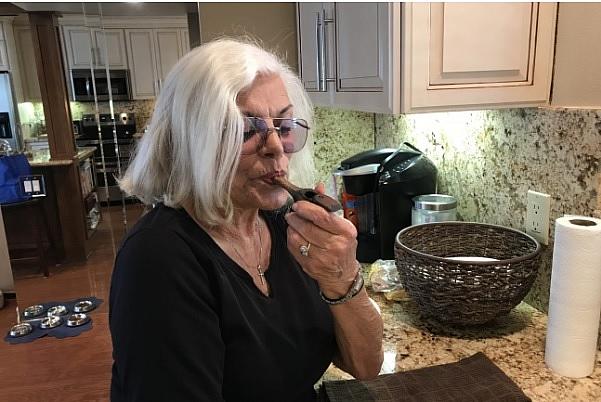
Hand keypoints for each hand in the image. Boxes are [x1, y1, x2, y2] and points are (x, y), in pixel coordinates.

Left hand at [285, 183, 359, 298]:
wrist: (342, 274)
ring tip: (293, 223)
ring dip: (292, 227)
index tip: (298, 204)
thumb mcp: (342, 225)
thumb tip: (318, 188)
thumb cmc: (343, 246)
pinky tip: (295, 235)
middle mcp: (335, 245)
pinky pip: (294, 248)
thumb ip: (328, 206)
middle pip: (308, 227)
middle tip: (293, 213)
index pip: (323, 217)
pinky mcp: (311, 266)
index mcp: (346, 232)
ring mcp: (322, 258)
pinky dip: (291, 238)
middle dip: (296, 217)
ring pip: (298, 237)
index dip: (307, 209)